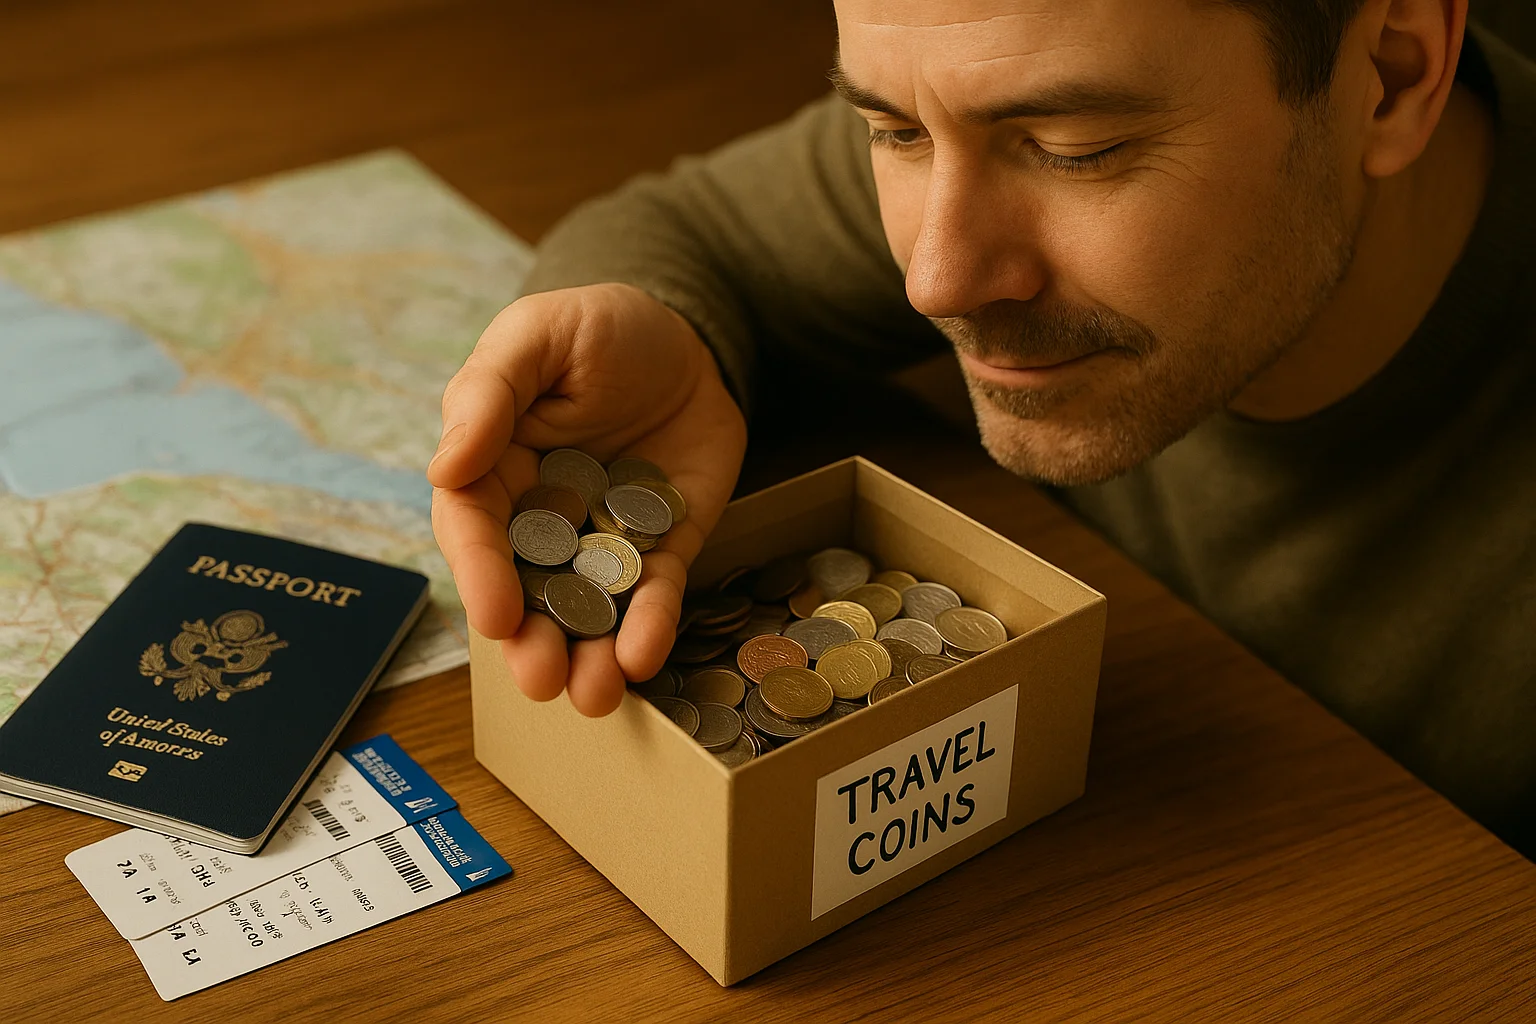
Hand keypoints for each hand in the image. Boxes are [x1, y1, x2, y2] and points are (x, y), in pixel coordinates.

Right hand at [429, 283, 747, 716]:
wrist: (689, 336)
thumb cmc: (598, 327)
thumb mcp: (538, 335)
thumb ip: (490, 393)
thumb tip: (446, 465)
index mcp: (494, 468)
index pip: (475, 529)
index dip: (481, 575)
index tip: (496, 616)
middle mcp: (541, 515)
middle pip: (527, 588)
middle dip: (533, 640)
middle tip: (542, 680)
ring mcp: (603, 537)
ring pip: (587, 607)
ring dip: (587, 655)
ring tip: (594, 695)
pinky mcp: (661, 545)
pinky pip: (653, 592)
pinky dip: (649, 625)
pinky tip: (643, 656)